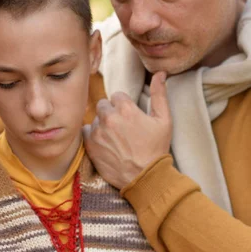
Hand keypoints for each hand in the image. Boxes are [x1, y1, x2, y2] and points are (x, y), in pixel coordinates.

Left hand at [82, 71, 171, 188]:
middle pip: (103, 104)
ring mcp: (98, 131)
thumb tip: (160, 73)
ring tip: (116, 139)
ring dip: (103, 124)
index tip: (130, 117)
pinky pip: (86, 131)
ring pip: (96, 118)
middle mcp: (109, 118)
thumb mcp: (164, 120)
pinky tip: (106, 144)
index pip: (117, 95)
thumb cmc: (157, 149)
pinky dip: (94, 135)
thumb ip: (159, 94)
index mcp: (126, 109)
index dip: (125, 106)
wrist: (145, 178)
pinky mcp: (90, 144)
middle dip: (112, 113)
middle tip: (122, 128)